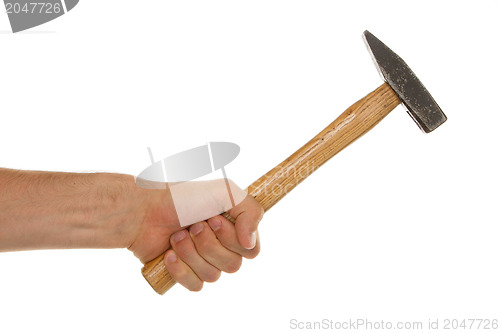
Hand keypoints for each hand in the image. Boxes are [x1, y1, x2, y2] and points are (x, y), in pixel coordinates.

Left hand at [128, 180, 263, 290]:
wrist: (144, 211)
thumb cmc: (184, 198)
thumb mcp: (226, 192)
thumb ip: (252, 212)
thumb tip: (250, 244)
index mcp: (234, 228)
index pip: (251, 250)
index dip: (232, 239)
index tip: (213, 219)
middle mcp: (221, 246)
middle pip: (233, 266)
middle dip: (208, 244)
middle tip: (193, 225)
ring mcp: (203, 261)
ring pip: (213, 276)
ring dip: (191, 253)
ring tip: (176, 235)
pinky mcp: (185, 274)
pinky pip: (195, 286)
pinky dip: (181, 269)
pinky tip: (168, 254)